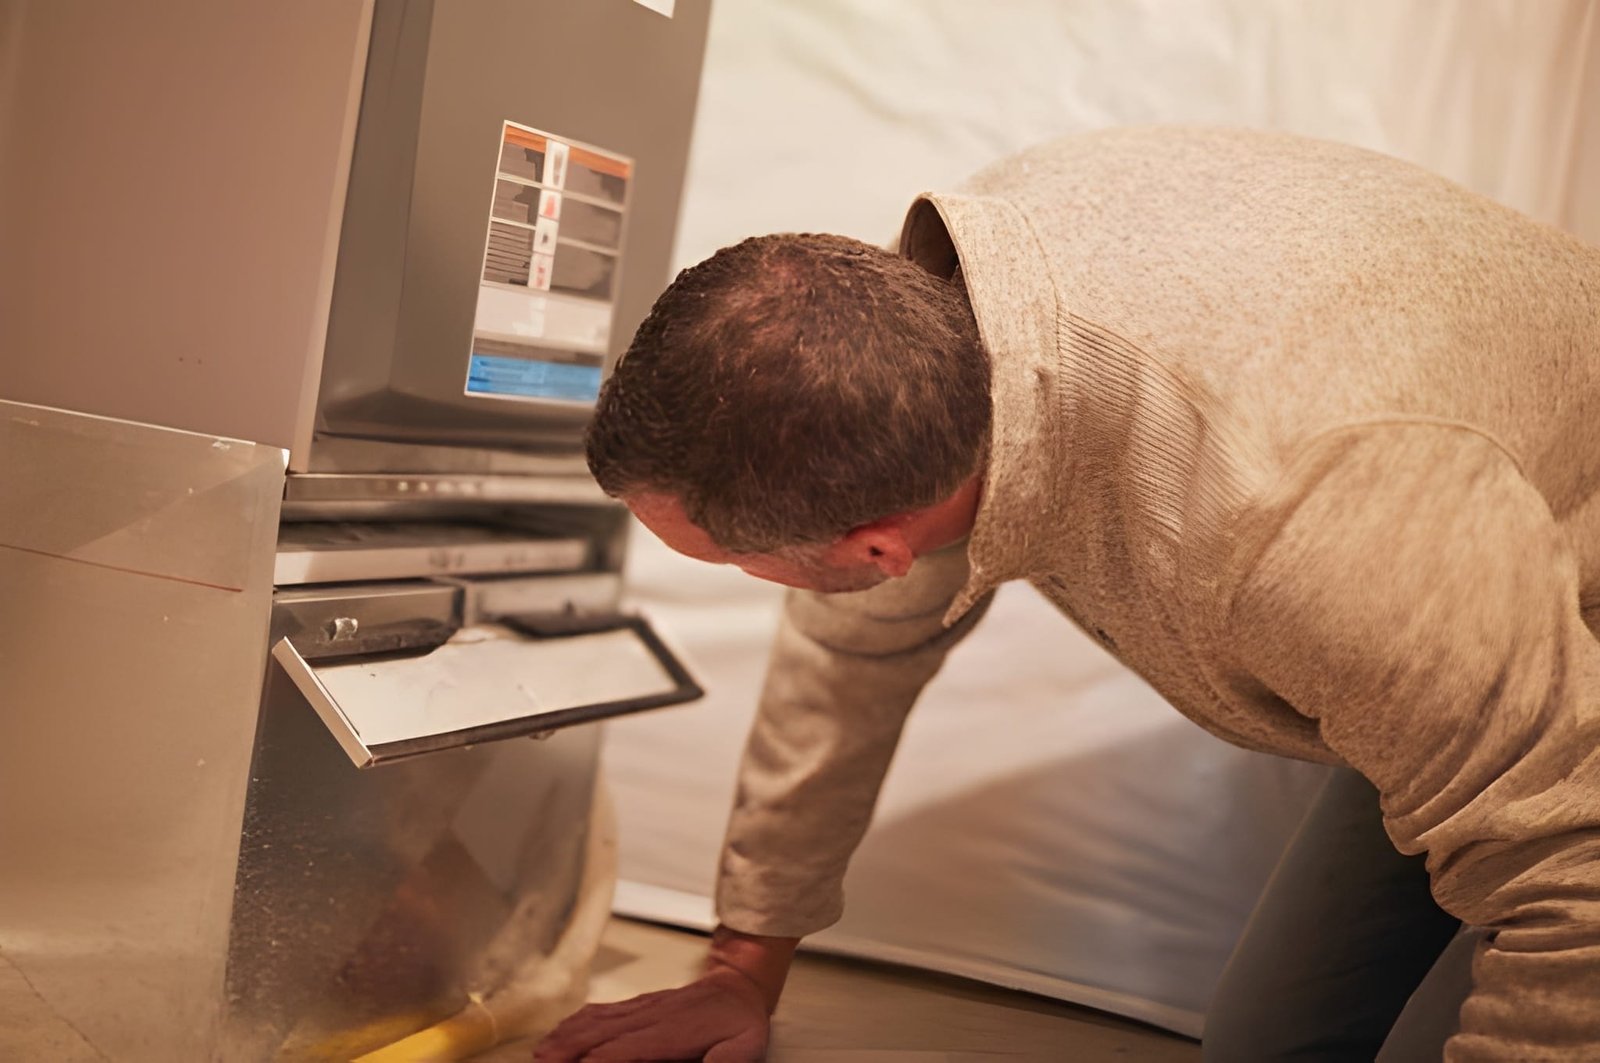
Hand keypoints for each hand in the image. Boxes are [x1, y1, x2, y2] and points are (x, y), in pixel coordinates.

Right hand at [533, 965, 769, 1062]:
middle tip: (541, 1062)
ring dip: (566, 1036)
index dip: (598, 1060)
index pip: (625, 1049)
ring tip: (541, 1052)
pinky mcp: (638, 1004)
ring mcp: (641, 1008)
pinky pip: (601, 1010)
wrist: (738, 984)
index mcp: (670, 1033)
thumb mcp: (744, 1048)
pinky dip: (576, 1021)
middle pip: (600, 1034)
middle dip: (568, 1049)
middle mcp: (650, 1017)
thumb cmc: (740, 1022)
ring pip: (596, 1020)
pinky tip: (561, 1031)